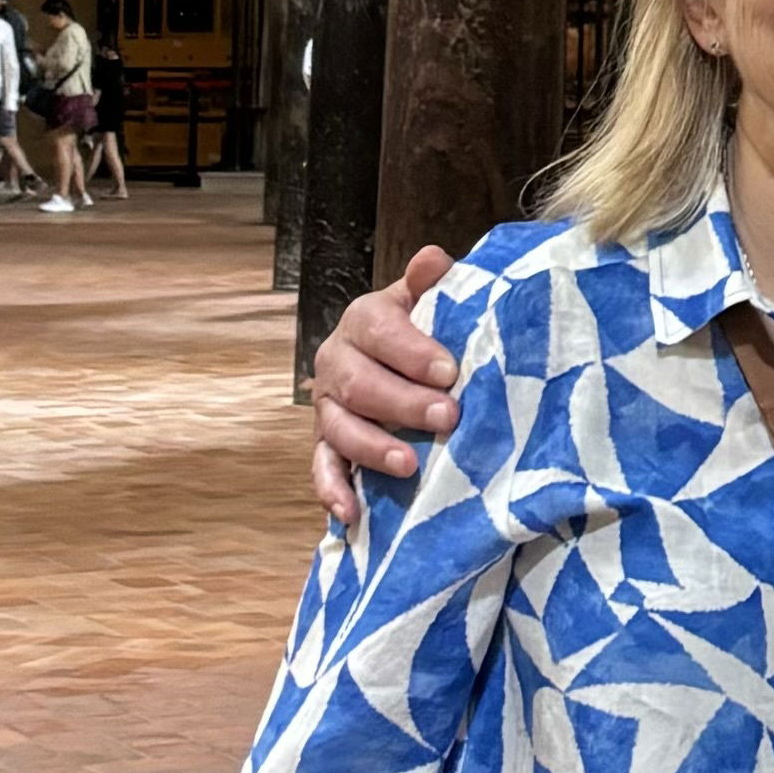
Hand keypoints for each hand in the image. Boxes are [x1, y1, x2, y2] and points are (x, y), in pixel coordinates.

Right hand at [308, 251, 457, 526]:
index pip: (381, 332)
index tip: (451, 372)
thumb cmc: (422, 330)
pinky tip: (351, 513)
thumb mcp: (426, 301)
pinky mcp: (324, 444)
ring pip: (339, 429)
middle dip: (404, 403)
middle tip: (448, 419)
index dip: (414, 352)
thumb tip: (431, 259)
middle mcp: (336, 360)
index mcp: (363, 319)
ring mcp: (326, 406)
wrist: (397, 358)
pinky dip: (332, 490)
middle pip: (360, 384)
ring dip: (372, 448)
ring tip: (410, 466)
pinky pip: (321, 468)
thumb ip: (430, 282)